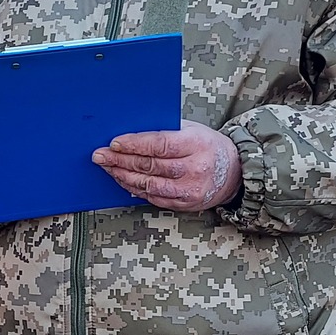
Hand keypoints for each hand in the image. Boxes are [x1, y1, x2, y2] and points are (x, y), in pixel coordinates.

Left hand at [92, 120, 242, 211]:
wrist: (234, 173)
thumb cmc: (209, 146)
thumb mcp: (192, 130)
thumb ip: (166, 131)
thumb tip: (131, 133)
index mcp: (196, 144)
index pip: (159, 145)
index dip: (133, 145)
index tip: (114, 143)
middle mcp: (194, 169)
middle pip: (150, 166)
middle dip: (121, 160)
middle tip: (101, 156)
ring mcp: (189, 189)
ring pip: (148, 184)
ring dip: (124, 176)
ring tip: (108, 168)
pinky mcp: (184, 204)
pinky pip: (153, 198)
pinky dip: (135, 189)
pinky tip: (124, 181)